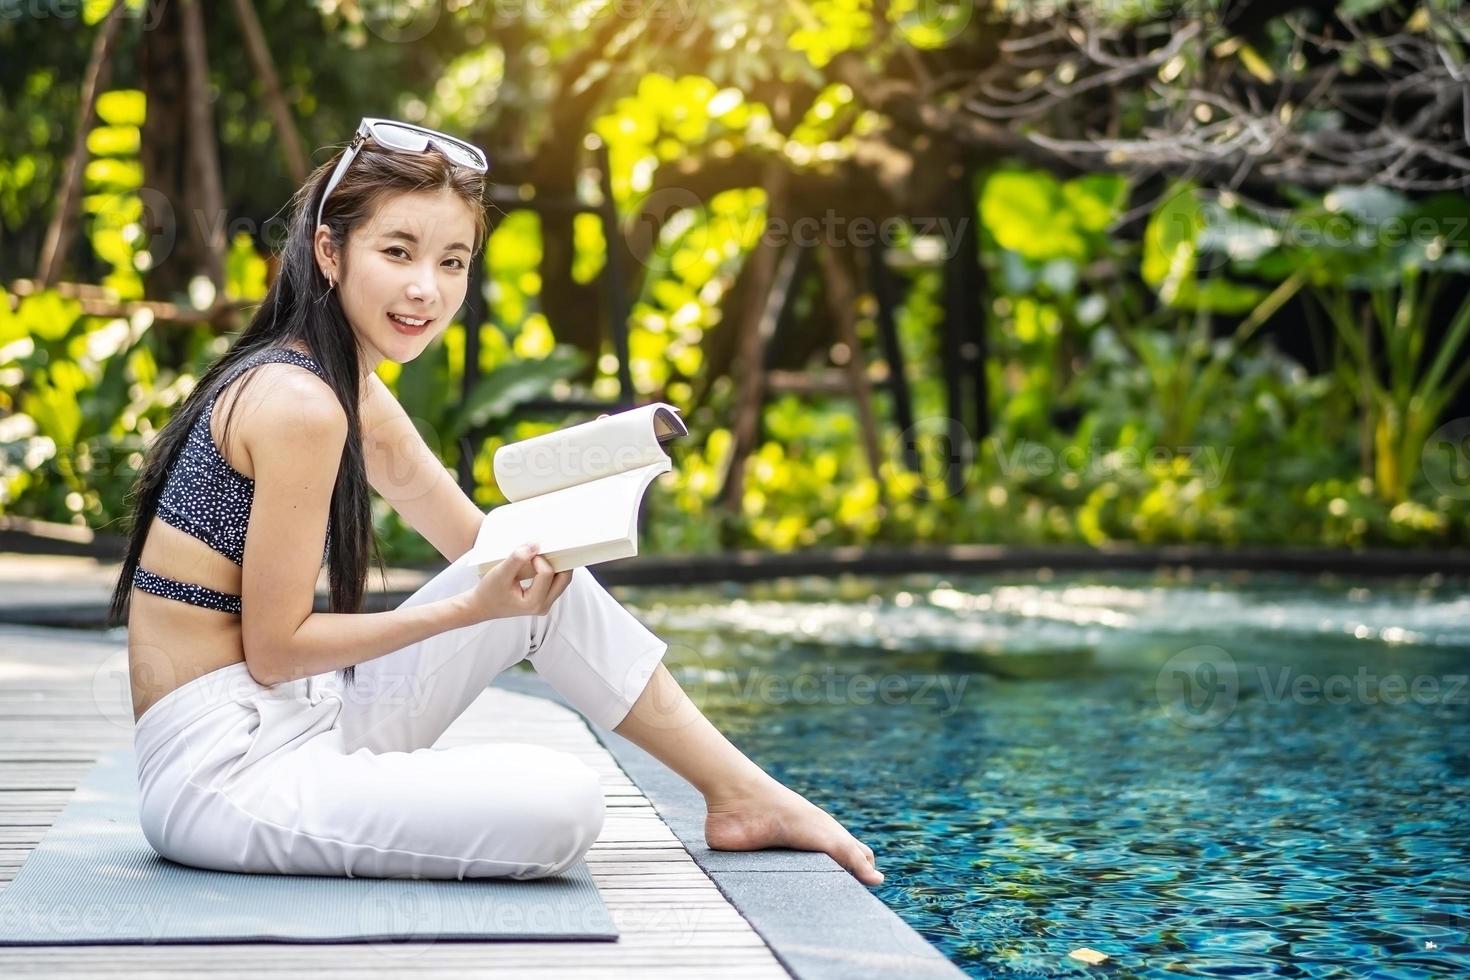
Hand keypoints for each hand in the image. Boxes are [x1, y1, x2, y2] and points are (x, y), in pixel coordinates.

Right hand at [455, 543, 571, 624]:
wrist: (481, 606)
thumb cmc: (489, 592)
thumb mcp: (500, 573)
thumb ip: (517, 559)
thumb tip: (535, 545)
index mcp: (533, 603)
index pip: (547, 573)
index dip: (539, 558)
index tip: (526, 553)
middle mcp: (543, 606)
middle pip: (564, 578)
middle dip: (559, 561)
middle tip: (548, 548)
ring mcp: (544, 604)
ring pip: (562, 581)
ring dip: (557, 565)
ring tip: (546, 553)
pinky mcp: (543, 600)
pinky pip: (556, 583)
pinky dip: (553, 570)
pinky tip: (543, 561)